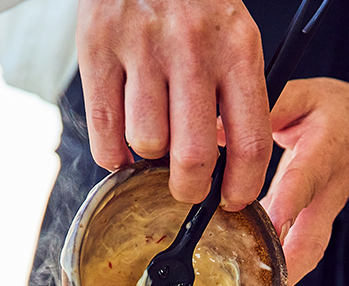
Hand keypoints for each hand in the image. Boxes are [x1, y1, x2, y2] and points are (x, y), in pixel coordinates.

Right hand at [77, 0, 271, 207]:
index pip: (251, 139)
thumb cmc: (189, 2)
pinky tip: (121, 146)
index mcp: (236, 47)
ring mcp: (141, 48)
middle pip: (192, 156)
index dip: (242, 185)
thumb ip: (232, 91)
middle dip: (189, 188)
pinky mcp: (97, 49)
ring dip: (148, 157)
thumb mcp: (230, 33)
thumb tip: (223, 164)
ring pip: (146, 144)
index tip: (232, 201)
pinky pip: (105, 133)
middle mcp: (191, 48)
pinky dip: (112, 156)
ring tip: (151, 140)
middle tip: (186, 189)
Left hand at [258, 78, 348, 284]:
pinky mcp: (315, 230)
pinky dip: (281, 273)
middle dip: (289, 259)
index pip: (307, 177)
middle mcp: (327, 189)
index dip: (292, 200)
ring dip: (285, 276)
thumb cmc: (329, 114)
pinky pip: (301, 256)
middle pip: (314, 233)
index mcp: (325, 150)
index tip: (275, 219)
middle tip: (262, 279)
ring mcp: (323, 216)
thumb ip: (269, 108)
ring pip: (309, 252)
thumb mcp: (305, 97)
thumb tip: (220, 125)